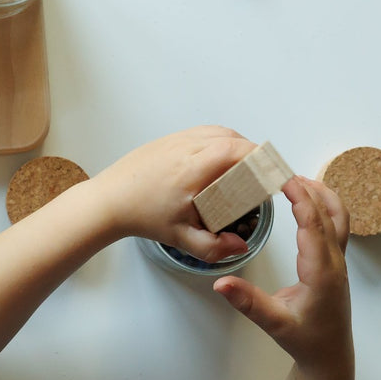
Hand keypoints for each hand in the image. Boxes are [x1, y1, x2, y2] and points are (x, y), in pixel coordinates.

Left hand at [93, 126, 261, 261]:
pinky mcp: (166, 140)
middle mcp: (183, 148)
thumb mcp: (180, 238)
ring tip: (246, 167)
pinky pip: (201, 133)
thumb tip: (239, 245)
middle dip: (253, 153)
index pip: (235, 150)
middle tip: (263, 172)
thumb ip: (213, 247)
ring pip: (216, 131)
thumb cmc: (139, 215)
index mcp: (191, 168)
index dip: (260, 157)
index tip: (273, 170)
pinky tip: (221, 159)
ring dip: (236, 145)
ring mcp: (173, 140)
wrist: (107, 202)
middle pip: (230, 138)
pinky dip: (218, 141)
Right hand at [214, 177, 352, 373]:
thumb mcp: (273, 322)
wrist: (328, 357)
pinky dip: (325, 209)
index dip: (301, 199)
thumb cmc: (305, 341)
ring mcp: (338, 264)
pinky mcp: (335, 266)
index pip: (314, 226)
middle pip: (331, 215)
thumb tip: (220, 283)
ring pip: (340, 220)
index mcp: (321, 273)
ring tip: (300, 180)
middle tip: (285, 172)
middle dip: (311, 190)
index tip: (285, 179)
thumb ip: (247, 302)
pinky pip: (337, 229)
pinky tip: (310, 205)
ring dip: (324, 197)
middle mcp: (334, 264)